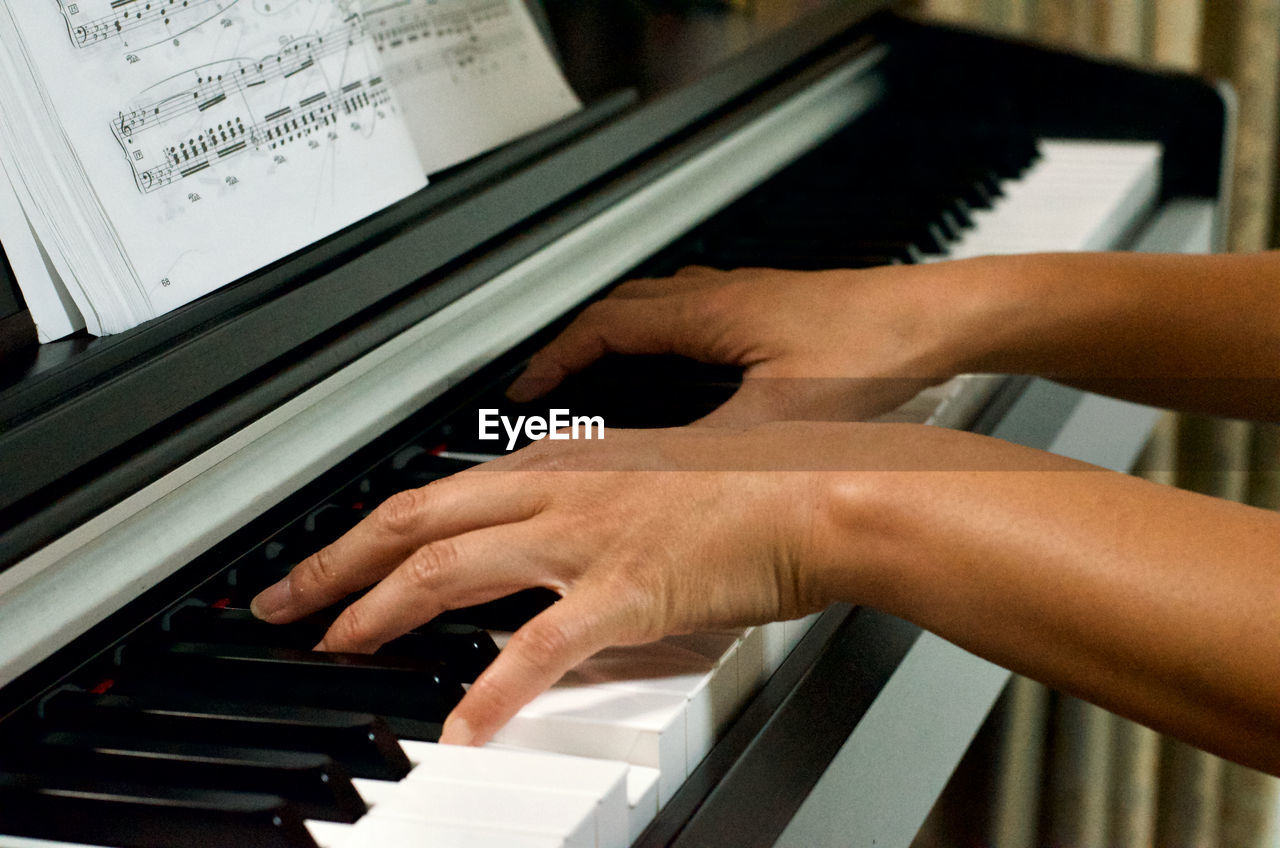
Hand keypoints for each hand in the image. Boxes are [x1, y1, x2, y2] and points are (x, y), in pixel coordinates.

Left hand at [247, 422, 950, 745]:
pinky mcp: (625, 592)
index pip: (440, 492)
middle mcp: (560, 492)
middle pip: (416, 519)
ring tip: (335, 646)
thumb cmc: (749, 485)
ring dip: (380, 609)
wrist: (817, 492)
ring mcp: (586, 538)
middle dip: (336, 562)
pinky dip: (492, 689)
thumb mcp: (649, 477)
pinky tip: (463, 726)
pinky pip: (538, 646)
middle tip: (283, 601)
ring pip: (450, 566)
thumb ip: (588, 503)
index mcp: (565, 463)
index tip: (329, 557)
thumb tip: (544, 535)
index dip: (370, 527)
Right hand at [505, 263, 982, 424]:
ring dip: (618, 336)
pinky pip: (692, 312)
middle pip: (620, 308)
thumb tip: (655, 480)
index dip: (554, 358)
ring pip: (657, 305)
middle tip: (547, 382)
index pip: (604, 325)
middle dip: (575, 345)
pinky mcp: (774, 308)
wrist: (943, 319)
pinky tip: (682, 373)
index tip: (524, 387)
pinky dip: (662, 338)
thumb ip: (711, 447)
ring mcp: (747, 296)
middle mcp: (721, 293)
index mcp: (709, 312)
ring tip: (597, 375)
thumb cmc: (877, 351)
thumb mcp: (782, 418)